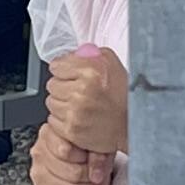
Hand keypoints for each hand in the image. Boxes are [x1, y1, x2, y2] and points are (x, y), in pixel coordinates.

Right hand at [27, 118, 111, 184]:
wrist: (84, 169)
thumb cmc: (88, 153)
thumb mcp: (98, 146)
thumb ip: (98, 155)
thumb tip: (96, 173)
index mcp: (49, 133)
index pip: (65, 151)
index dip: (86, 159)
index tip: (94, 159)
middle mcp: (39, 152)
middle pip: (70, 172)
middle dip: (89, 177)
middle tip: (97, 175)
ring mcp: (38, 173)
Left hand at [42, 45, 130, 160]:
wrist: (133, 125)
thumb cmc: (124, 96)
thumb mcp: (112, 64)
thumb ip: (90, 54)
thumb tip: (72, 54)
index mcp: (91, 71)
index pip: (57, 65)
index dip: (64, 69)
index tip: (71, 74)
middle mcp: (82, 91)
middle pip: (52, 84)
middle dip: (63, 86)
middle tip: (79, 91)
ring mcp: (75, 112)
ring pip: (51, 102)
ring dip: (62, 103)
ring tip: (79, 105)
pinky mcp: (71, 130)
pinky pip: (53, 120)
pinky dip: (62, 119)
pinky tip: (77, 117)